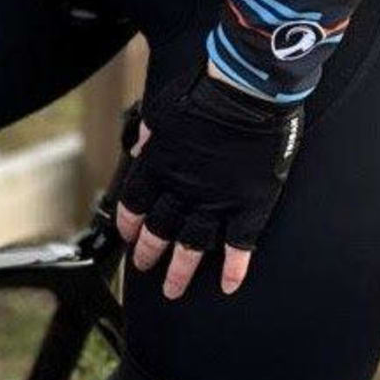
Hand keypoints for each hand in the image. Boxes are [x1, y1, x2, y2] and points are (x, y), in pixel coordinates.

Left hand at [111, 59, 303, 303]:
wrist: (247, 90)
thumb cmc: (206, 90)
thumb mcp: (163, 107)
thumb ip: (149, 132)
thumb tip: (139, 145)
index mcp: (158, 165)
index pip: (135, 204)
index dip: (130, 224)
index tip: (129, 236)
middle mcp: (182, 189)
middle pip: (159, 231)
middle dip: (149, 253)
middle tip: (145, 268)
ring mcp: (216, 200)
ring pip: (192, 246)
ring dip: (181, 271)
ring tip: (174, 290)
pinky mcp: (250, 204)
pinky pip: (239, 244)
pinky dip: (234, 268)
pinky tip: (229, 285)